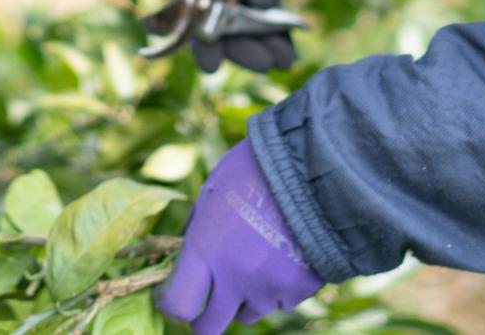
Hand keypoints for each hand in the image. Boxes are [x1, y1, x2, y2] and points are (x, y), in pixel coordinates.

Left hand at [156, 139, 324, 332]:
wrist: (316, 167)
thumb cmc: (257, 168)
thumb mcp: (213, 192)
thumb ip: (198, 229)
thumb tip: (185, 254)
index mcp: (207, 250)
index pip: (178, 304)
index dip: (169, 302)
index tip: (169, 294)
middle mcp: (236, 278)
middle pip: (209, 327)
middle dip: (203, 318)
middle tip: (205, 302)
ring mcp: (270, 288)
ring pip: (247, 314)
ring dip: (242, 299)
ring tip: (252, 264)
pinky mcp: (300, 289)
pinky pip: (280, 301)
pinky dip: (274, 288)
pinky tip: (281, 256)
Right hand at [191, 0, 341, 72]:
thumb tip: (261, 0)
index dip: (201, 33)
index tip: (211, 65)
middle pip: (221, 11)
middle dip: (239, 42)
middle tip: (267, 63)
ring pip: (243, 11)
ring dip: (259, 38)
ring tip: (284, 61)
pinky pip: (264, 1)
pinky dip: (274, 24)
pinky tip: (289, 46)